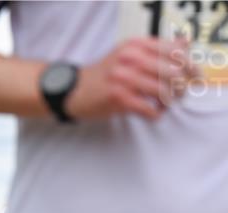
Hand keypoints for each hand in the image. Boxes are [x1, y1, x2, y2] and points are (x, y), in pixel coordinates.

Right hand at [66, 37, 199, 120]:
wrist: (74, 91)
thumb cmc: (105, 75)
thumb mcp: (129, 54)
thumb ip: (157, 49)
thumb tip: (186, 43)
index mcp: (136, 45)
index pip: (176, 52)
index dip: (190, 66)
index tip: (194, 78)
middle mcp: (130, 58)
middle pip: (173, 72)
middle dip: (181, 87)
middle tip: (178, 95)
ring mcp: (123, 78)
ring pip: (164, 91)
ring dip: (169, 102)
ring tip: (164, 105)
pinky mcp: (118, 98)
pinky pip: (149, 109)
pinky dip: (156, 114)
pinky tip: (153, 113)